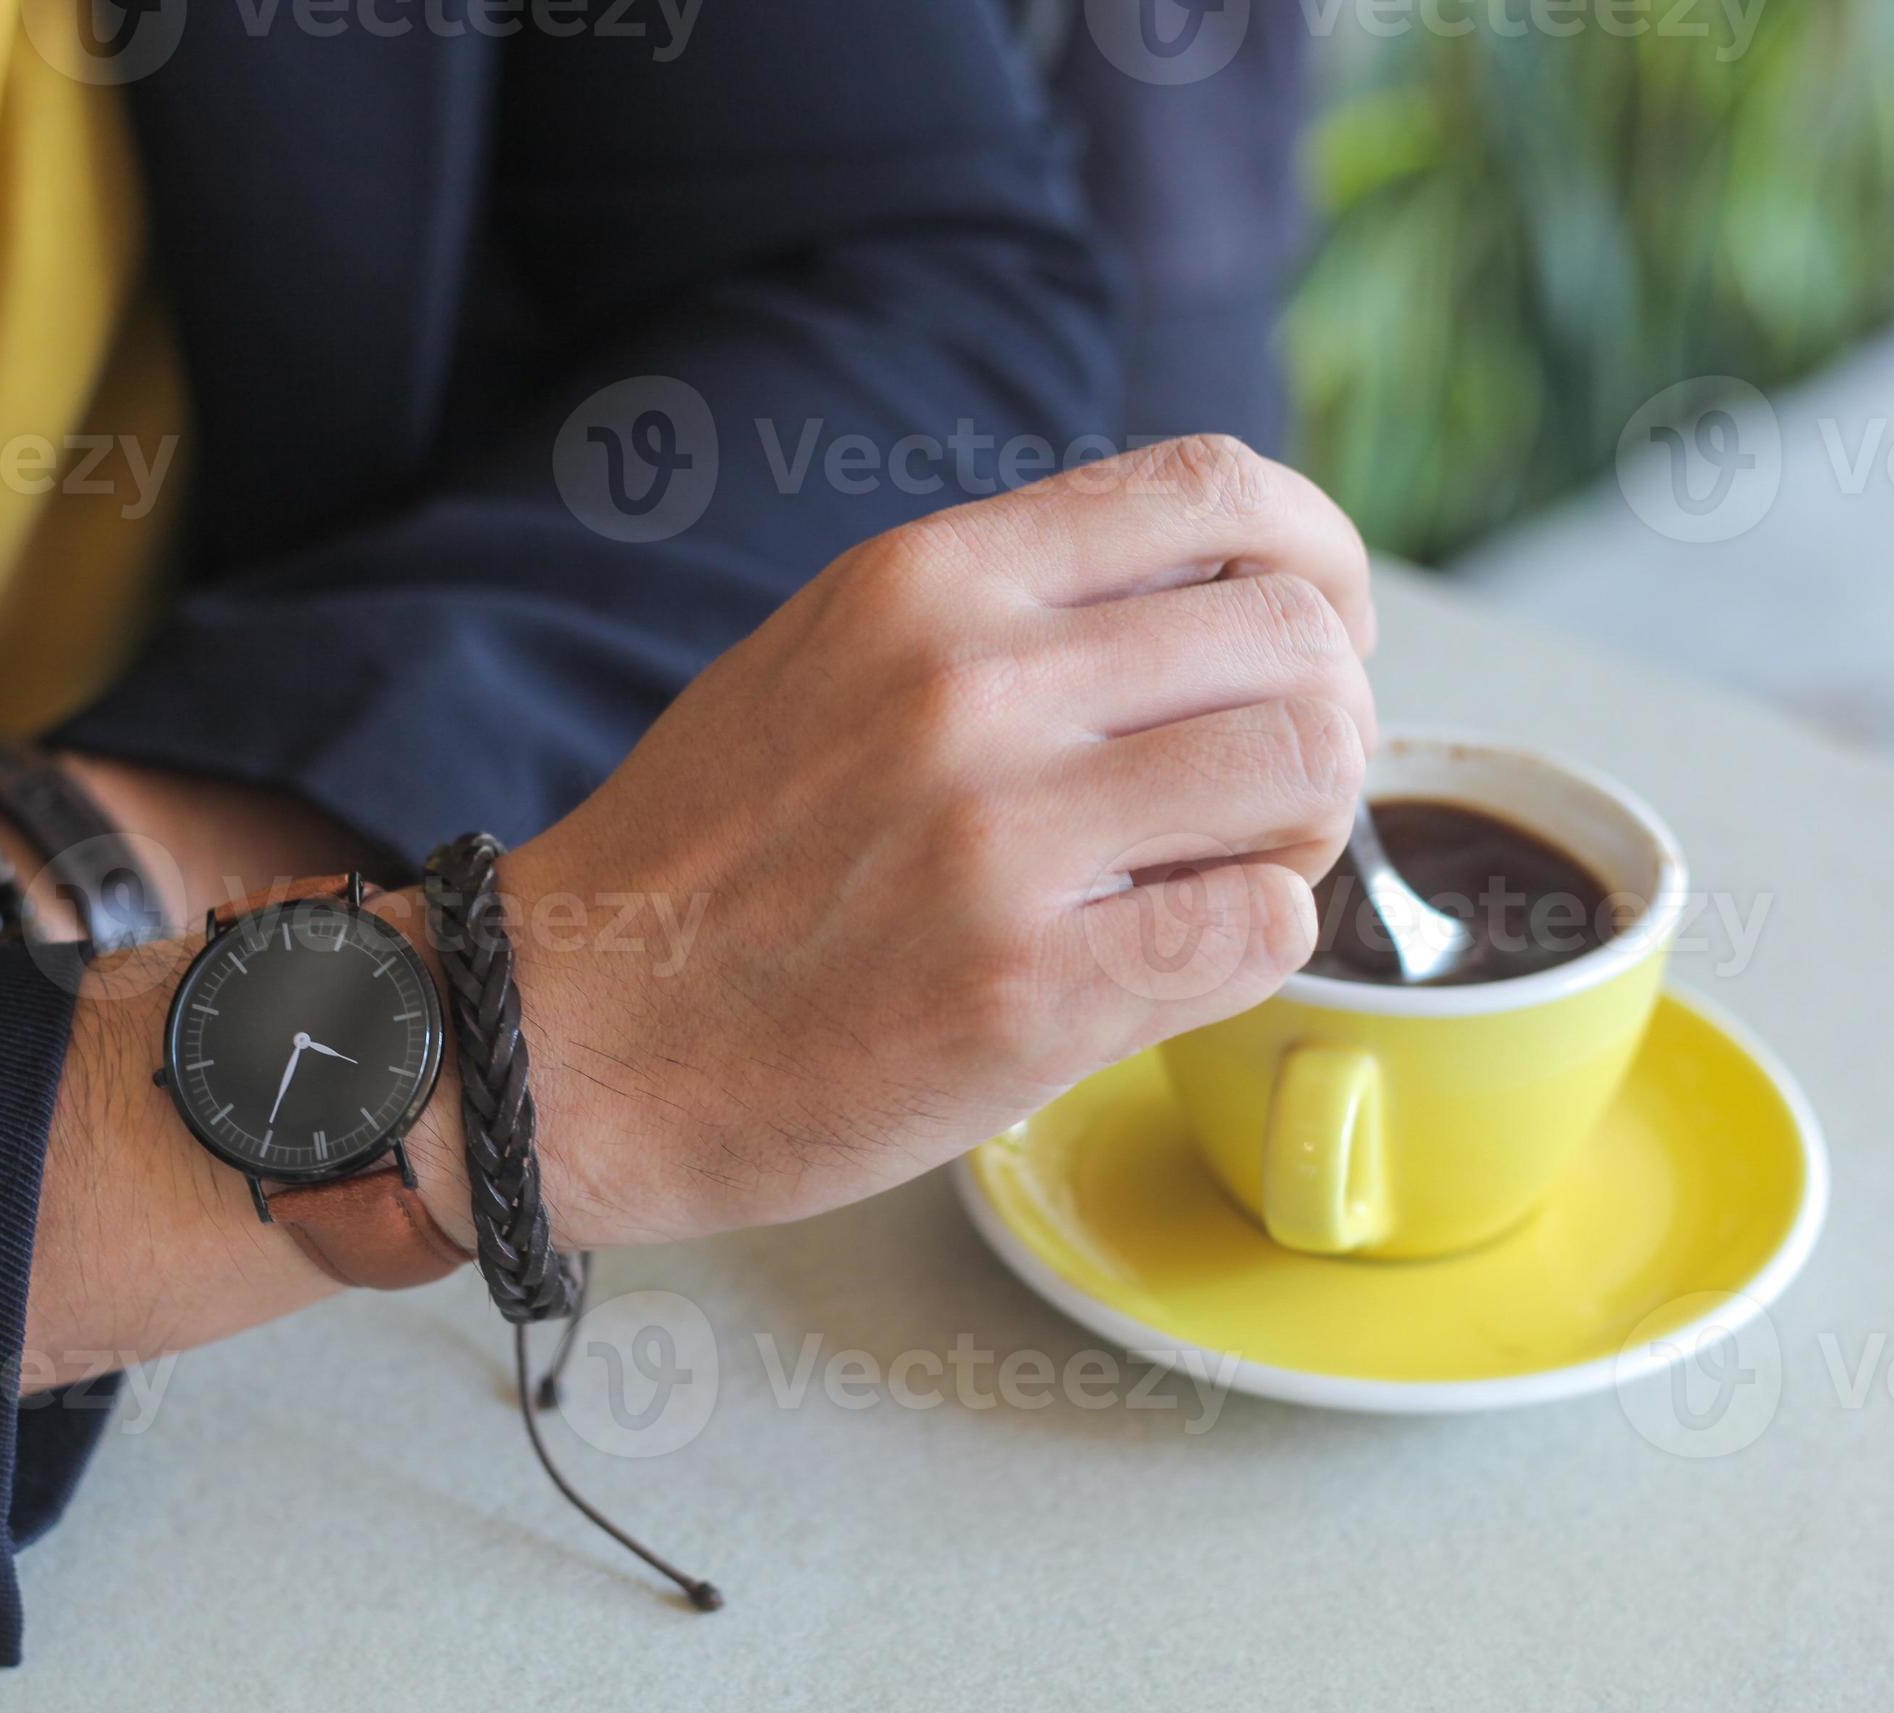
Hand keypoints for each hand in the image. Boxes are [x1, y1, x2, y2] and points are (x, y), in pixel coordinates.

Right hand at [489, 436, 1378, 1247]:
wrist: (567, 1040)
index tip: (1320, 627)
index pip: (1212, 491)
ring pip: (1307, 769)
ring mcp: (1002, 837)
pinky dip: (1260, 941)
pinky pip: (1264, 927)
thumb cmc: (702, 865)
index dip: (1316, 555)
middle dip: (1326, 715)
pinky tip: (1180, 957)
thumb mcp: (827, 660)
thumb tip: (1196, 606)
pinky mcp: (1028, 990)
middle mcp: (973, 685)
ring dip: (1304, 832)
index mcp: (928, 581)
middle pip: (1295, 637)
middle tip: (1272, 792)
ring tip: (1227, 874)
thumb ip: (999, 615)